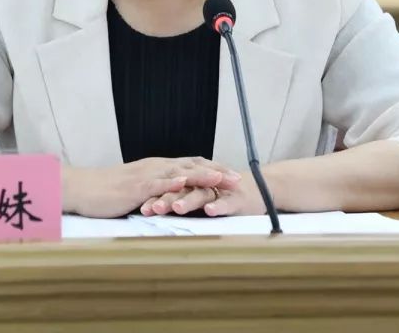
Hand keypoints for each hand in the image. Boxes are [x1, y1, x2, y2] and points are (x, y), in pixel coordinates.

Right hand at [64, 157, 243, 218]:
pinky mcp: (137, 186)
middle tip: (239, 178)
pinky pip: (159, 183)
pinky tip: (187, 183)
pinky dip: (174, 182)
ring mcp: (148, 175)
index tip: (233, 176)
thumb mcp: (139, 191)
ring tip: (223, 178)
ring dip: (203, 174)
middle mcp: (157, 167)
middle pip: (193, 165)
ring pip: (181, 172)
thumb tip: (173, 198)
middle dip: (218, 171)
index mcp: (159, 168)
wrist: (83, 188)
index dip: (214, 170)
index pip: (192, 165)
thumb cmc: (108, 193)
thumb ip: (158, 192)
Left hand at [139, 170, 265, 217]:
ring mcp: (221, 191)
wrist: (257, 191)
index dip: (155, 197)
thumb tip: (148, 213)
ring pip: (201, 194)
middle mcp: (204, 185)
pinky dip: (218, 205)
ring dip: (188, 200)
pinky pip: (226, 202)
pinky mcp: (237, 198)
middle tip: (153, 208)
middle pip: (181, 190)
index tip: (140, 207)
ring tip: (177, 208)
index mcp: (191, 185)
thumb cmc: (222, 198)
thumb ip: (177, 204)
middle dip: (166, 198)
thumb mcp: (197, 202)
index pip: (169, 189)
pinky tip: (209, 211)